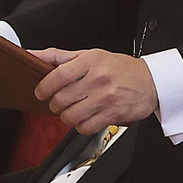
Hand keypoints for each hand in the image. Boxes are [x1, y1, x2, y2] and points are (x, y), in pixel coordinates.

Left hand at [32, 47, 158, 133]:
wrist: (152, 81)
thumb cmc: (118, 68)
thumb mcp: (90, 55)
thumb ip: (59, 56)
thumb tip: (31, 55)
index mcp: (90, 61)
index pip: (59, 75)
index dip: (44, 86)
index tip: (41, 92)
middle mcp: (98, 79)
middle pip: (62, 98)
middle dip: (54, 104)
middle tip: (58, 102)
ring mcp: (106, 98)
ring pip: (71, 115)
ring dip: (66, 116)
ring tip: (71, 111)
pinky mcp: (113, 114)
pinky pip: (85, 127)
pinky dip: (80, 126)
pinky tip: (85, 118)